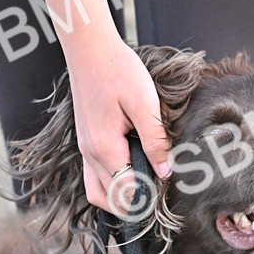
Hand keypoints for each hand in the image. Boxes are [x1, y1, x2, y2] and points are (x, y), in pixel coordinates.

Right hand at [66, 32, 171, 214]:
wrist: (90, 49)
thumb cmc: (119, 70)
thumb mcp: (144, 103)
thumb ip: (155, 140)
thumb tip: (165, 172)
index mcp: (105, 148)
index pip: (125, 193)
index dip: (147, 200)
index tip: (168, 197)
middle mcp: (90, 154)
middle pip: (109, 198)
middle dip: (133, 205)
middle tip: (160, 200)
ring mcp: (84, 148)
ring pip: (97, 191)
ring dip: (118, 198)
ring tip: (144, 192)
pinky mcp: (85, 140)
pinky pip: (93, 175)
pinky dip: (110, 183)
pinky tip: (131, 172)